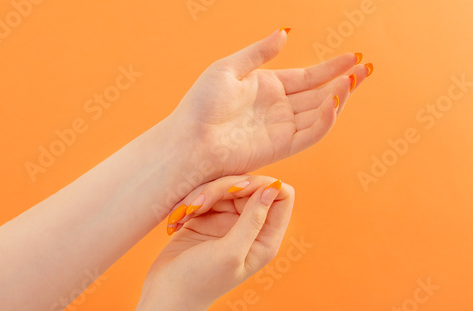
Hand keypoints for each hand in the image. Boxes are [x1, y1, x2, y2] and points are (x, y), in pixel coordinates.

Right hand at [137, 175, 294, 309]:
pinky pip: (205, 195)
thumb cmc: (199, 280)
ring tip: (184, 213)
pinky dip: (190, 202)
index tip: (237, 189)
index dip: (262, 186)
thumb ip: (253, 220)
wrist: (165, 292)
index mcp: (265, 239)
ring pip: (224, 187)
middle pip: (249, 186)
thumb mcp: (229, 252)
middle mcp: (250, 227)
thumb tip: (273, 187)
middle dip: (222, 189)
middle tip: (198, 204)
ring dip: (201, 195)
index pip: (282, 197)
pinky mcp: (207, 218)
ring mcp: (228, 222)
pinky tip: (178, 219)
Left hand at [169, 28, 371, 176]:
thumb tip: (285, 33)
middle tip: (367, 68)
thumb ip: (259, 52)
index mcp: (267, 87)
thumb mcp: (229, 68)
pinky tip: (336, 102)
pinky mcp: (281, 147)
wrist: (190, 139)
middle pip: (319, 93)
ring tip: (355, 80)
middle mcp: (278, 107)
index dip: (330, 67)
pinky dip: (325, 120)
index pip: (307, 77)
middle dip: (344, 81)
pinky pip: (310, 133)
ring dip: (339, 97)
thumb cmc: (201, 104)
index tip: (353, 56)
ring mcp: (281, 128)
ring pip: (319, 112)